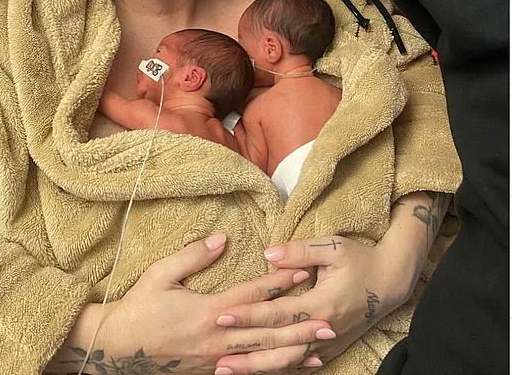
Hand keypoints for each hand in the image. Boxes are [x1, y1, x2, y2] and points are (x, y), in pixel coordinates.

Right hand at [74, 235, 333, 374]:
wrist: (120, 349)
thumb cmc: (140, 306)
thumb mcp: (161, 274)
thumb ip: (193, 255)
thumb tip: (222, 238)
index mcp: (208, 312)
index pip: (252, 295)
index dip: (278, 282)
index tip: (302, 271)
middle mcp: (219, 339)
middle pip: (267, 330)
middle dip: (299, 324)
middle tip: (329, 319)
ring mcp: (218, 361)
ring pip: (264, 357)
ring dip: (295, 350)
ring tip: (322, 345)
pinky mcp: (214, 374)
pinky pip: (252, 372)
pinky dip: (275, 369)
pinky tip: (295, 365)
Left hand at [214, 236, 400, 370]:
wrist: (391, 281)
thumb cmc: (360, 258)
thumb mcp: (333, 247)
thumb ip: (300, 251)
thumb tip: (269, 253)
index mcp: (320, 303)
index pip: (277, 313)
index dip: (249, 315)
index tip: (223, 315)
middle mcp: (323, 329)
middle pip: (279, 346)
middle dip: (247, 353)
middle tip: (218, 359)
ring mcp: (328, 343)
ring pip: (290, 361)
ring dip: (260, 367)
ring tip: (231, 372)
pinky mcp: (331, 348)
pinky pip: (303, 364)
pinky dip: (282, 370)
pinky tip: (261, 374)